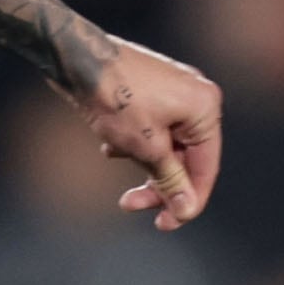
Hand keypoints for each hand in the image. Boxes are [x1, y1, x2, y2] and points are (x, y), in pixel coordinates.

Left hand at [75, 37, 223, 231]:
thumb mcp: (146, 147)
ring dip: (141, 163)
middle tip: (128, 204)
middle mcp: (196, 99)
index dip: (187, 201)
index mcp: (205, 109)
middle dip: (156, 183)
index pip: (205, 168)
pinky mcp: (152, 94)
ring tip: (113, 153)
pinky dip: (133, 144)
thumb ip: (170, 180)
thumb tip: (188, 209)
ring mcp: (174, 95)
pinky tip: (109, 144)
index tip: (165, 224)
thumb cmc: (115, 99)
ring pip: (165, 147)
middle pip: (185, 160)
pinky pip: (151, 132)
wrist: (78, 59)